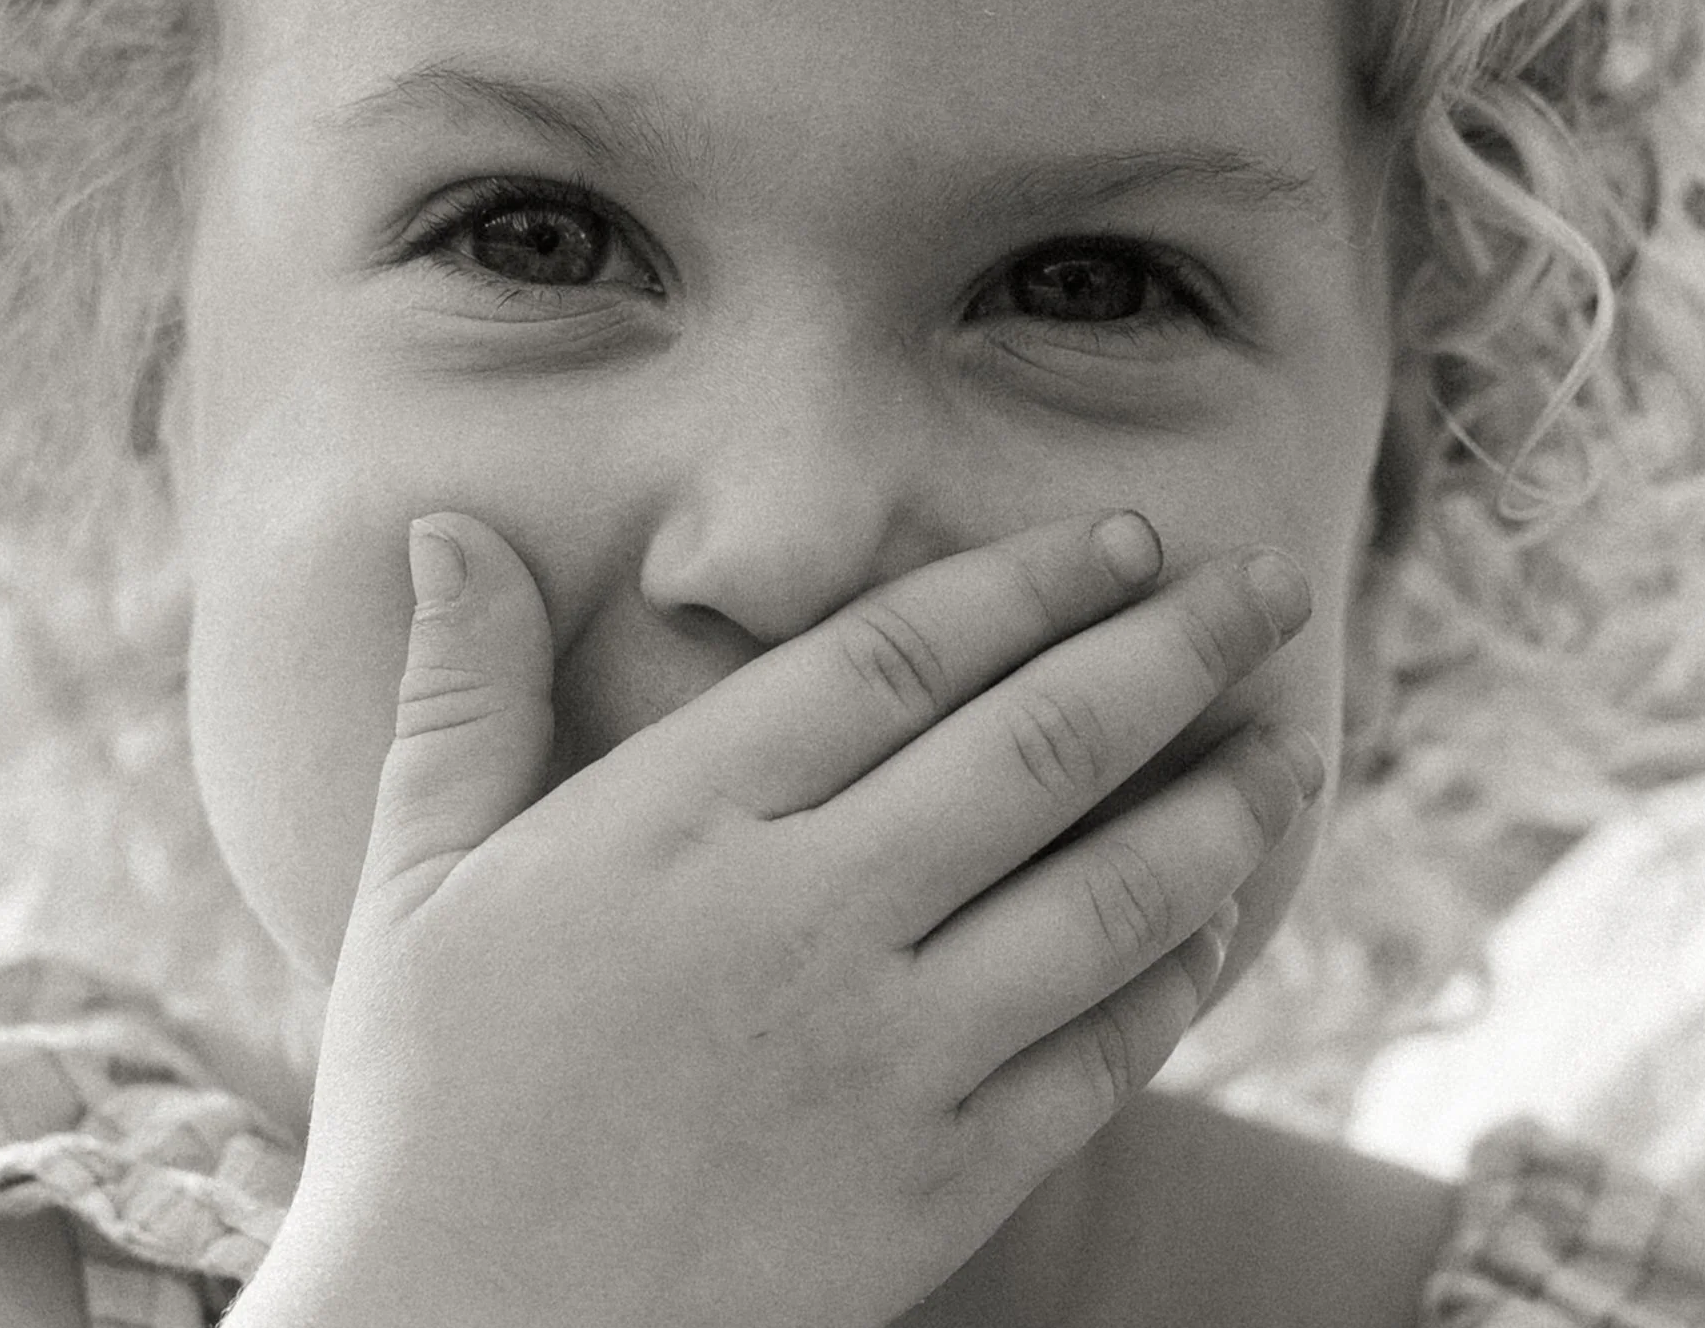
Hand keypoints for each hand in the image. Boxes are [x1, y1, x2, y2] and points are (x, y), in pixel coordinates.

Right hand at [237, 511, 1321, 1327]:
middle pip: (1039, 747)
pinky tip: (1222, 923)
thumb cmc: (431, 1107)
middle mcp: (805, 919)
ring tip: (1288, 745)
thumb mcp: (415, 882)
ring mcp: (887, 1056)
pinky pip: (1102, 1054)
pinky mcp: (942, 1182)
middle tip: (1267, 587)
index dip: (1030, 582)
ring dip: (1220, 807)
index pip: (899, 657)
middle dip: (1174, 649)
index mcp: (678, 823)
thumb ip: (460, 695)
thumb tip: (447, 523)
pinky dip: (1180, 977)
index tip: (1124, 537)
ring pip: (1107, 895)